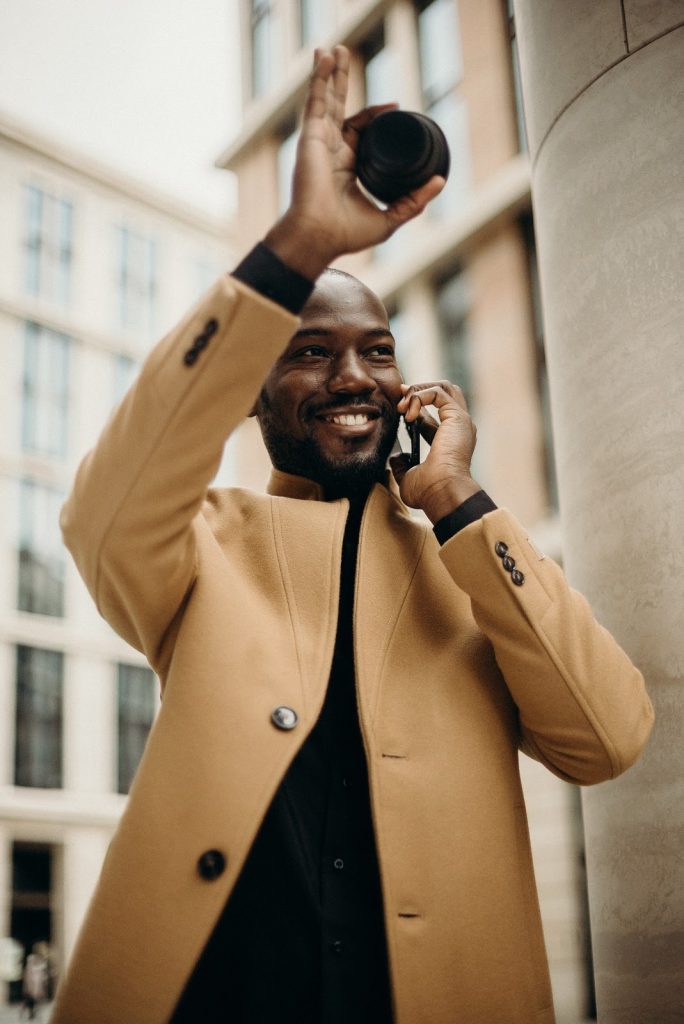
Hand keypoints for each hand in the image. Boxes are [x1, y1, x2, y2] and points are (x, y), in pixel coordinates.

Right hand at [264, 46, 444, 278]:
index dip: (375, 115)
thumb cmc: (347, 234)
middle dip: (343, 82)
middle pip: (339, 108)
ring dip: (330, 73)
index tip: (394, 106)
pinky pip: (316, 102)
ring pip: (326, 100)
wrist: (320, 236)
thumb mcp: (390, 217)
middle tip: (346, 57)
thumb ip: (415, 201)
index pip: (359, 131)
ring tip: (334, 48)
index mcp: (345, 166)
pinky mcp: (311, 137)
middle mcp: (330, 151)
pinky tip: (325, 58)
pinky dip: (319, 79)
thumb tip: (440, 182)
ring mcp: (319, 142)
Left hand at [390, 381, 481, 523]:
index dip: (415, 406)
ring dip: (418, 391)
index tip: (399, 406)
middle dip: (419, 390)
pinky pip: (438, 392)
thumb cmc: (428, 491)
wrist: (441, 491)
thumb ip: (403, 465)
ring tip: (402, 405)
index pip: (433, 415)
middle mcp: (459, 428)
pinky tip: (409, 412)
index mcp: (451, 441)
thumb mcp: (409, 478)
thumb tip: (397, 458)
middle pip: (444, 393)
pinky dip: (419, 396)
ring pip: (443, 387)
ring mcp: (461, 421)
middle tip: (400, 397)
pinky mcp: (457, 416)